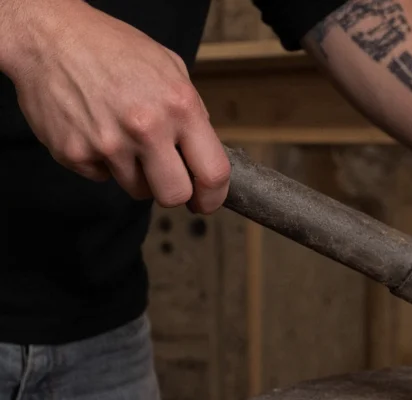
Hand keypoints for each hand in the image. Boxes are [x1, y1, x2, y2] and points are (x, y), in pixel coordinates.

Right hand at [0, 0, 228, 211]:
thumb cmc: (111, 48)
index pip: (213, 173)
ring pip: (137, 190)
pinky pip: (102, 177)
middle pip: (174, 196)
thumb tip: (204, 153)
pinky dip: (102, 163)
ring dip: (136, 173)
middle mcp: (146, 128)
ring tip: (124, 136)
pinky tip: (96, 130)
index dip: (212, 196)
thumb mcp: (169, 67)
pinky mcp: (75, 154)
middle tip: (167, 177)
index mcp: (179, 106)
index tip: (206, 200)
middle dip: (174, 192)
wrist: (48, 36)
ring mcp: (108, 144)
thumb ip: (192, 112)